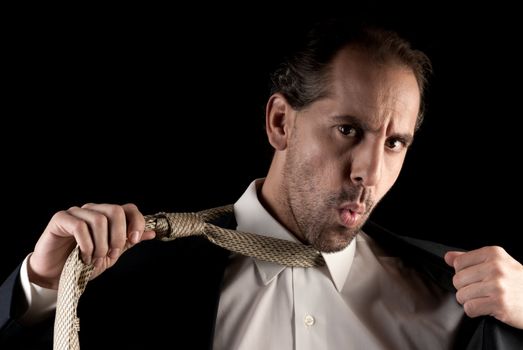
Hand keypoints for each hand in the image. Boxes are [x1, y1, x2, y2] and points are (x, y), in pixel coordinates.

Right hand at [27, 203, 155, 288]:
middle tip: (112, 253)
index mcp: (107, 217)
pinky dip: (86, 245)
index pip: (128, 208)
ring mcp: (76, 212)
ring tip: (95, 258)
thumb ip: (128, 242)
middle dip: (118, 235)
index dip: (136, 222)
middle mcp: (93, 210)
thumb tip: (151, 233)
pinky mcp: (60, 219)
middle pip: (115, 210)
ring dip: (101, 244)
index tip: (134, 240)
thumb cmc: (83, 263)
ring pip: (99, 219)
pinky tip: (84, 256)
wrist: (55, 276)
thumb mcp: (111, 254)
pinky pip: (80, 226)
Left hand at [445, 246, 522, 328]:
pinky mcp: (499, 304)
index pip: (458, 263)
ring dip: (470, 301)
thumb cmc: (518, 282)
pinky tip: (486, 308)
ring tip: (484, 299)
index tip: (476, 278)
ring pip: (461, 295)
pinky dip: (474, 311)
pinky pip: (470, 308)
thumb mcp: (497, 263)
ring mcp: (497, 286)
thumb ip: (471, 259)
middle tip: (480, 291)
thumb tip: (448, 257)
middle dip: (465, 289)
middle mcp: (495, 267)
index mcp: (493, 254)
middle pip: (458, 280)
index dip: (463, 274)